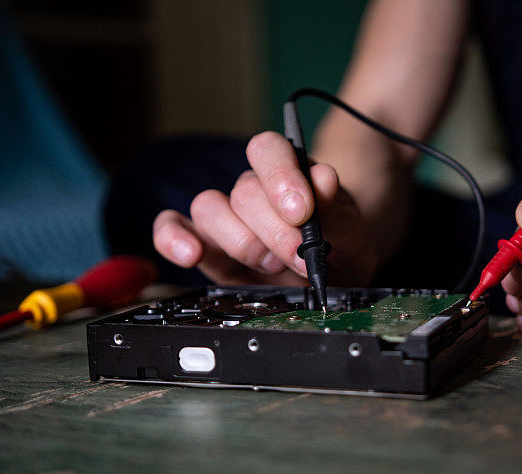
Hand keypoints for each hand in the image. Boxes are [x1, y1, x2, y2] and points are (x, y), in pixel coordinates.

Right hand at [153, 131, 378, 285]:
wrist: (333, 278)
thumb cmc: (338, 246)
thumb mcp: (350, 230)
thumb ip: (337, 209)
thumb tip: (323, 179)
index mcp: (286, 170)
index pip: (268, 149)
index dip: (280, 176)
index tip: (301, 211)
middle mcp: (251, 189)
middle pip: (244, 192)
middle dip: (275, 230)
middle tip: (301, 256)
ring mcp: (226, 218)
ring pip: (209, 209)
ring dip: (242, 242)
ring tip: (272, 266)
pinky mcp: (207, 248)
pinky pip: (171, 229)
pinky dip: (173, 239)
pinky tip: (190, 254)